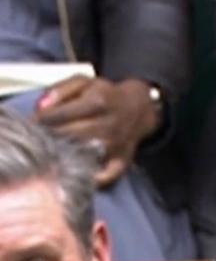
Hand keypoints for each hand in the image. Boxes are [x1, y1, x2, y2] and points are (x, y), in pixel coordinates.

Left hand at [35, 77, 159, 186]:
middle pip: (66, 135)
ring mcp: (115, 146)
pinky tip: (76, 170)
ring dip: (62, 154)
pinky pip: (105, 176)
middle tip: (39, 137)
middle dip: (48, 136)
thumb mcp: (84, 82)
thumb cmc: (105, 95)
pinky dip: (90, 178)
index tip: (32, 123)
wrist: (138, 109)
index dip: (39, 120)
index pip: (57, 115)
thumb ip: (59, 90)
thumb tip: (40, 108)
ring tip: (53, 150)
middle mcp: (108, 125)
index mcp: (98, 102)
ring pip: (80, 154)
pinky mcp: (122, 161)